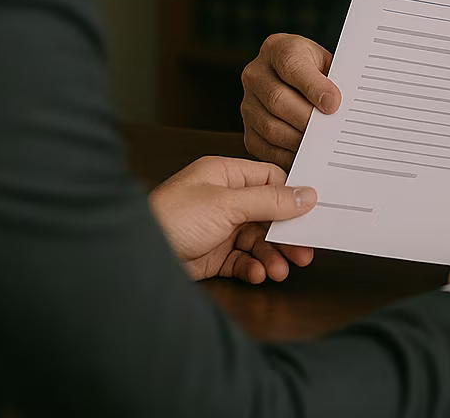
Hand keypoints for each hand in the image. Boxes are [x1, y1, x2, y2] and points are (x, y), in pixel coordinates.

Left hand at [148, 155, 317, 282]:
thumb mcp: (227, 204)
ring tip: (280, 270)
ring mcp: (218, 228)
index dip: (292, 196)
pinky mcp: (212, 254)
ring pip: (257, 240)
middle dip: (285, 234)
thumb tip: (307, 194)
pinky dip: (253, 267)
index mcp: (225, 175)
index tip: (314, 213)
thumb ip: (270, 200)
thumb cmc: (173, 217)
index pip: (269, 180)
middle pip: (267, 214)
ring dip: (271, 255)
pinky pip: (242, 260)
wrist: (135, 255)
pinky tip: (258, 274)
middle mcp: (223, 199)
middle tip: (304, 252)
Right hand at [240, 33, 341, 169]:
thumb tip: (340, 107)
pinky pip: (264, 147)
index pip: (292, 65)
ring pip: (270, 127)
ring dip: (298, 140)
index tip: (334, 103)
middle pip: (278, 100)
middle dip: (307, 119)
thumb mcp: (328, 64)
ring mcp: (248, 102)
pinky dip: (286, 155)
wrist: (299, 81)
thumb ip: (334, 80)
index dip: (313, 86)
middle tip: (330, 132)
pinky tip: (306, 155)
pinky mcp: (248, 129)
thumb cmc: (319, 73)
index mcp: (278, 49)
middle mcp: (256, 73)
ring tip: (321, 146)